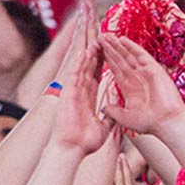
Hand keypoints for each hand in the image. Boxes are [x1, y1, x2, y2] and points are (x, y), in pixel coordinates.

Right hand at [48, 39, 107, 153]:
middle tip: (102, 35)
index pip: (98, 73)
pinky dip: (82, 63)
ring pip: (82, 66)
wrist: (72, 150)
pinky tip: (88, 51)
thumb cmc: (85, 142)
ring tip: (96, 37)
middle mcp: (80, 90)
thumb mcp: (104, 125)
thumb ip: (110, 116)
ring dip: (89, 51)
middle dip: (96, 50)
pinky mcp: (68, 94)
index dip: (104, 60)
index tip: (111, 48)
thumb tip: (117, 112)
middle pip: (89, 65)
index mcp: (88, 96)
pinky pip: (76, 74)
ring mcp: (73, 91)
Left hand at [96, 36, 184, 133]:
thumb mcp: (125, 117)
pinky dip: (132, 47)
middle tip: (100, 37)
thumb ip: (113, 111)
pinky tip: (122, 39)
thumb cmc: (149, 123)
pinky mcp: (154, 70)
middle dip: (110, 49)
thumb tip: (103, 108)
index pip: (115, 69)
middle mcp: (137, 78)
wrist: (166, 123)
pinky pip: (141, 55)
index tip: (96, 51)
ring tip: (106, 35)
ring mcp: (146, 72)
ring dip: (117, 45)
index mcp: (129, 88)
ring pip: (128, 55)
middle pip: (121, 59)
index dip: (106, 60)